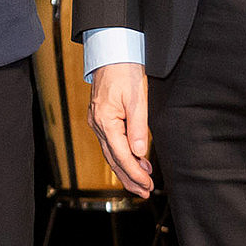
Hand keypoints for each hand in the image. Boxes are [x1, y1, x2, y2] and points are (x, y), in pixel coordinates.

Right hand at [88, 61, 153, 197]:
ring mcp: (98, 121)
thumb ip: (138, 127)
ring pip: (111, 153)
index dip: (134, 173)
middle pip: (112, 159)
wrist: (112, 52)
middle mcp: (98, 124)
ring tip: (141, 183)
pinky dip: (122, 155)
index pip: (121, 155)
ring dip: (126, 169)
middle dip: (129, 178)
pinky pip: (111, 142)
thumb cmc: (125, 72)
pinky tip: (135, 159)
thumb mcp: (137, 99)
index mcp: (105, 120)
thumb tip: (140, 153)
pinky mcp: (102, 118)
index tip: (147, 185)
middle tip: (144, 192)